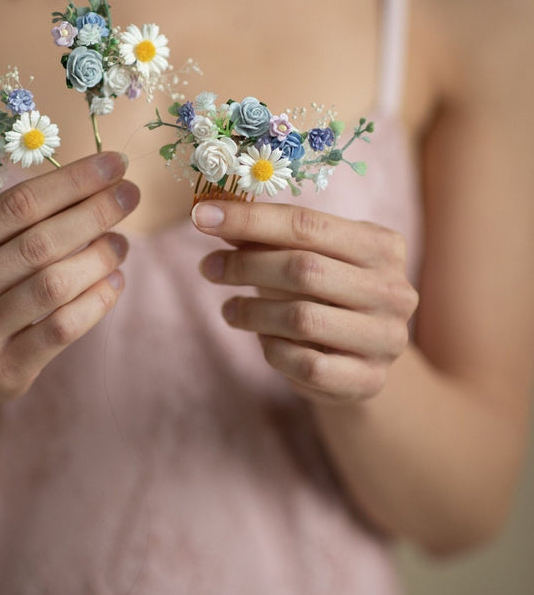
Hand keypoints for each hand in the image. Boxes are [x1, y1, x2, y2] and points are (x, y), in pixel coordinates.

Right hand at [0, 152, 138, 403]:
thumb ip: (22, 221)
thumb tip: (98, 182)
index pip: (17, 204)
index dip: (72, 181)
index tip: (115, 163)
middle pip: (39, 243)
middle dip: (95, 212)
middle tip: (130, 194)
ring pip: (54, 285)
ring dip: (100, 257)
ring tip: (122, 242)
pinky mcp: (1, 371)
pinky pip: (63, 328)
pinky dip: (97, 300)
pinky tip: (115, 280)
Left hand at [193, 200, 417, 405]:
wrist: (360, 360)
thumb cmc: (325, 295)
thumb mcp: (304, 257)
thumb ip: (265, 238)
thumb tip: (212, 214)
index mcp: (382, 245)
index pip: (307, 223)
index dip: (250, 219)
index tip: (201, 217)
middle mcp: (394, 290)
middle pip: (304, 268)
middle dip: (245, 265)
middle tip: (209, 267)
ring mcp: (386, 338)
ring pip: (302, 319)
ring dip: (253, 312)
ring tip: (230, 311)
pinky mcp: (369, 380)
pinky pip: (306, 365)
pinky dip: (274, 351)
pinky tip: (265, 342)